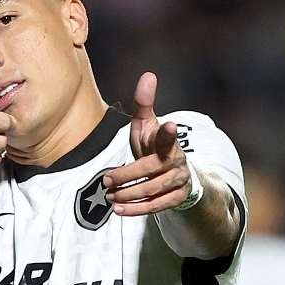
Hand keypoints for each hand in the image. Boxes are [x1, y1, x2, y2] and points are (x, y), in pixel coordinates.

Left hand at [102, 72, 191, 214]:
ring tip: (110, 195)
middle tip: (106, 180)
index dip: (168, 132)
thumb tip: (148, 74)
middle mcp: (177, 160)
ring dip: (128, 194)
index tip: (170, 124)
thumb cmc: (154, 146)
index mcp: (168, 141)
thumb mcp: (146, 125)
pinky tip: (119, 210)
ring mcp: (178, 180)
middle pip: (150, 169)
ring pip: (152, 190)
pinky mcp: (176, 198)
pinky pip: (156, 207)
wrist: (175, 173)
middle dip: (126, 175)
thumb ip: (144, 104)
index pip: (168, 135)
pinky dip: (136, 210)